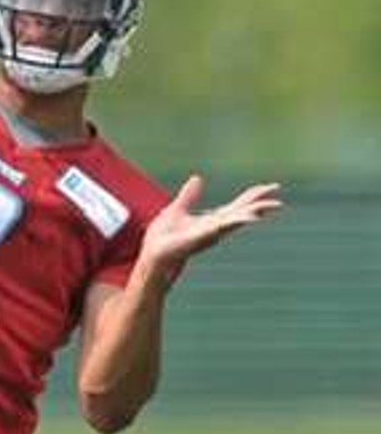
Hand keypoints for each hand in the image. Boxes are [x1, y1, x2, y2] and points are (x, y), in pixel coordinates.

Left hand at [139, 175, 282, 271]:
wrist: (153, 255)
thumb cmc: (164, 237)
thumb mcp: (177, 209)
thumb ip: (189, 196)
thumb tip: (197, 178)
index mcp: (212, 220)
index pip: (238, 206)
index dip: (254, 196)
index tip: (272, 187)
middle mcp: (216, 227)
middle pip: (243, 212)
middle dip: (261, 204)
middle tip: (279, 197)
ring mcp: (210, 233)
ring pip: (237, 220)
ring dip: (254, 213)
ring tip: (272, 206)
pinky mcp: (201, 237)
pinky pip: (222, 227)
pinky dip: (235, 222)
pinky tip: (248, 218)